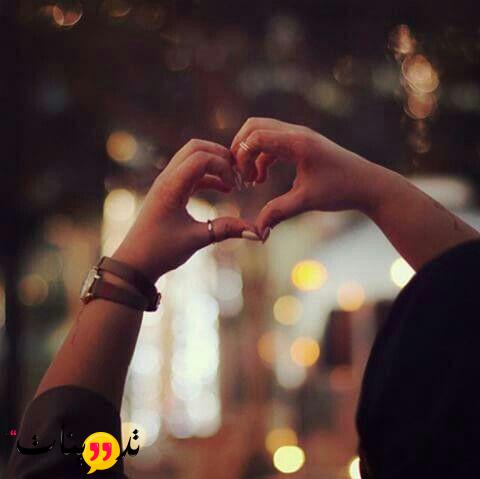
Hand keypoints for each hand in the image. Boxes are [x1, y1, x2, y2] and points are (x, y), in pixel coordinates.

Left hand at [113, 139, 259, 280]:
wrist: (135, 262)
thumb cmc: (160, 251)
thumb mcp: (196, 240)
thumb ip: (226, 230)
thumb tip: (257, 232)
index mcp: (170, 186)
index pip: (201, 158)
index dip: (223, 166)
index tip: (236, 187)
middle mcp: (167, 179)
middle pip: (196, 148)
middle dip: (220, 156)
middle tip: (238, 174)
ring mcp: (167, 183)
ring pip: (193, 157)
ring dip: (214, 164)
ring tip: (233, 182)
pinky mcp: (170, 190)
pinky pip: (191, 172)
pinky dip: (208, 175)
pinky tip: (224, 188)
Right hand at [231, 117, 393, 238]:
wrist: (368, 184)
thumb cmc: (341, 190)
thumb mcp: (307, 201)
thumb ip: (278, 212)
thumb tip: (257, 232)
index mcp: (297, 142)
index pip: (256, 136)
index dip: (241, 156)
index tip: (242, 180)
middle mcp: (297, 133)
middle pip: (254, 127)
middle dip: (241, 149)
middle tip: (239, 174)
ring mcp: (299, 136)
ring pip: (262, 133)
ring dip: (251, 154)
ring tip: (251, 180)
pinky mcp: (302, 144)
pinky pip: (272, 142)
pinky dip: (261, 157)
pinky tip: (261, 178)